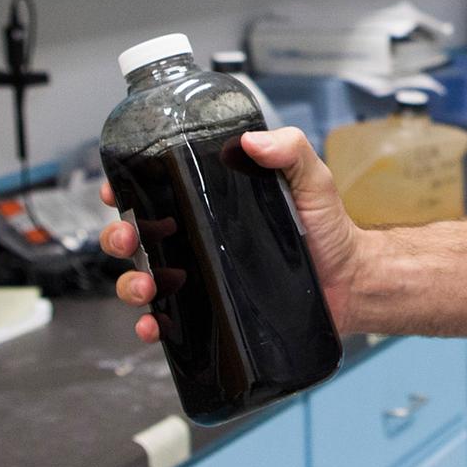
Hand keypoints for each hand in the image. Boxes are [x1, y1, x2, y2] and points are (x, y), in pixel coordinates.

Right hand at [99, 127, 362, 342]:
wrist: (351, 282)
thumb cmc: (330, 230)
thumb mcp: (312, 181)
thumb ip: (291, 151)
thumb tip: (252, 140)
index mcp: (213, 203)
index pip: (158, 191)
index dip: (127, 189)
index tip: (116, 190)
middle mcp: (201, 238)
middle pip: (140, 235)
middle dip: (120, 237)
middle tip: (129, 239)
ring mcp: (203, 276)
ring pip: (145, 277)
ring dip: (129, 282)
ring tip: (145, 287)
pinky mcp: (213, 311)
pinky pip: (171, 320)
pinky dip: (151, 324)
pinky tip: (151, 326)